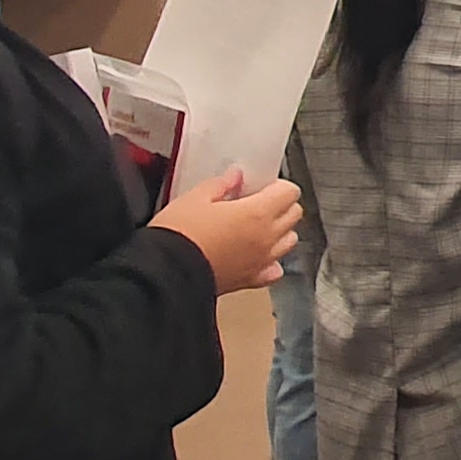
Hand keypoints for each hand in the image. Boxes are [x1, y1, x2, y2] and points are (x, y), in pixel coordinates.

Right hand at [153, 168, 303, 293]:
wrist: (166, 273)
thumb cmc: (177, 235)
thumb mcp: (195, 198)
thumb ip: (221, 185)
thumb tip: (235, 178)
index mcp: (256, 214)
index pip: (290, 192)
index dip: (277, 186)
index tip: (261, 186)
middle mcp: (265, 238)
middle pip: (294, 215)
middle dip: (281, 206)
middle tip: (258, 203)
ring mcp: (261, 262)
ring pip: (289, 242)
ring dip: (279, 232)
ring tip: (255, 227)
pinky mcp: (249, 281)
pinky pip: (273, 270)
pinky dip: (270, 261)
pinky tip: (254, 255)